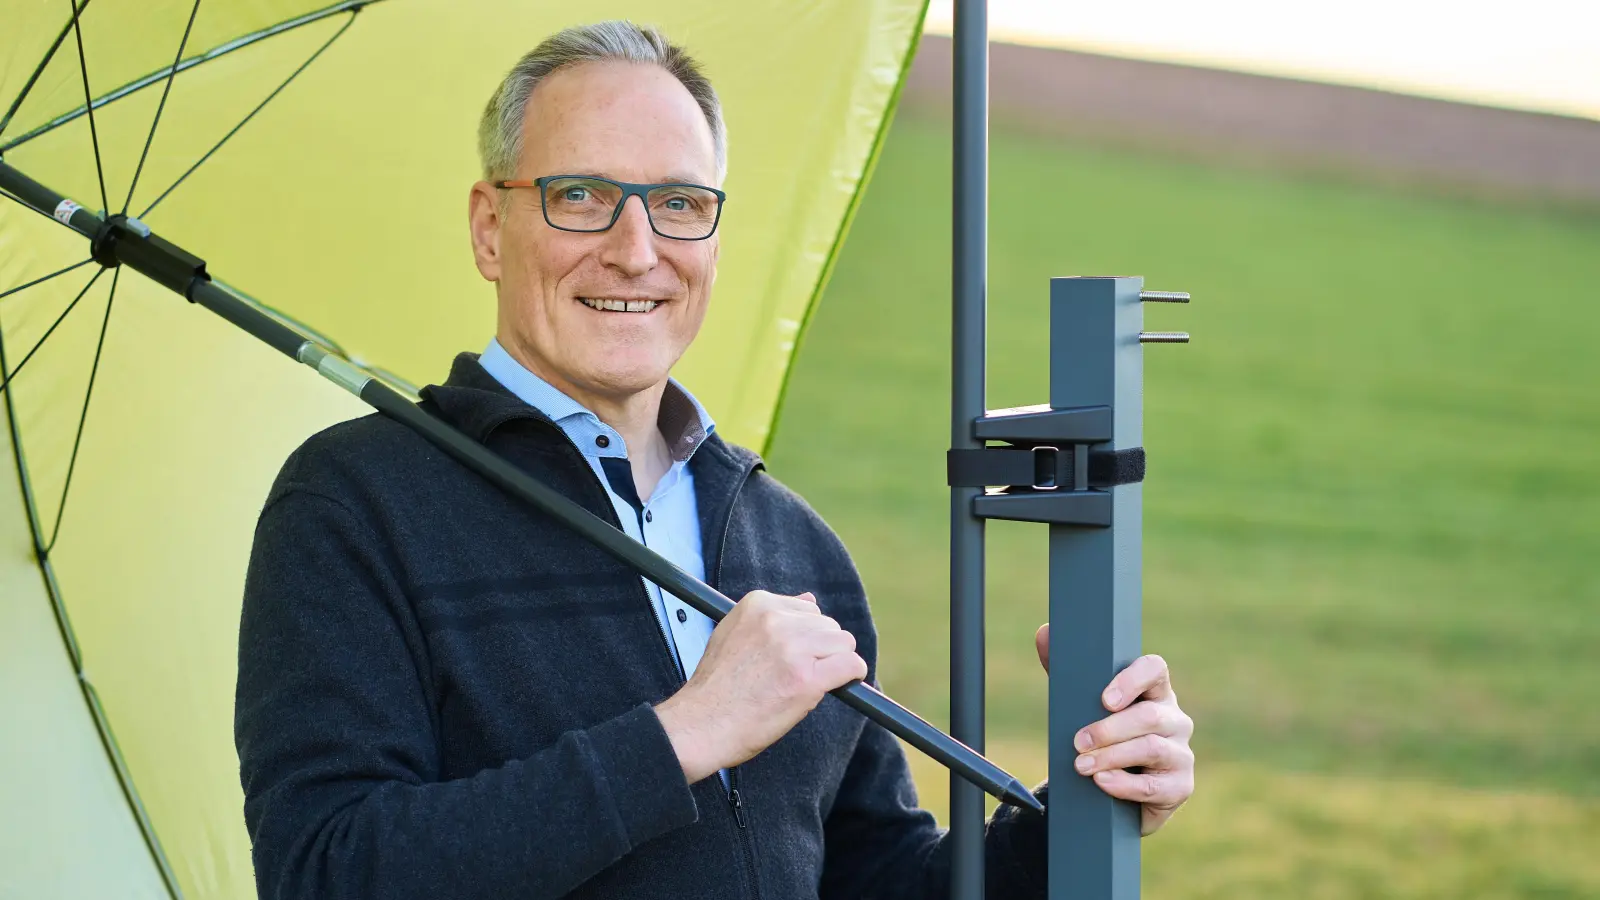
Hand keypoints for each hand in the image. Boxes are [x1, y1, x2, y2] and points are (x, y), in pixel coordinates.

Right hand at [655, 591, 867, 782]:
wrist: (701, 724)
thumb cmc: (717, 687)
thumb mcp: (734, 634)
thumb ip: (773, 617)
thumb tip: (810, 599)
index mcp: (758, 604)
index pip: (807, 609)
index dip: (805, 637)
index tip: (790, 657)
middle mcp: (776, 620)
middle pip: (828, 626)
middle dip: (821, 650)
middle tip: (798, 674)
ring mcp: (793, 649)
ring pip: (843, 644)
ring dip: (835, 663)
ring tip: (808, 683)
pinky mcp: (806, 680)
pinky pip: (851, 665)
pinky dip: (852, 675)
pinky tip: (840, 685)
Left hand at [1035, 623, 1194, 835]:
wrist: (1113, 792)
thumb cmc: (1100, 738)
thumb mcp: (1081, 705)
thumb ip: (1064, 670)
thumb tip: (1045, 633)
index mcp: (1154, 691)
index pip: (1155, 669)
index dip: (1132, 680)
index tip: (1104, 700)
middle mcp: (1174, 718)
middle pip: (1149, 716)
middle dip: (1108, 730)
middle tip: (1078, 742)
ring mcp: (1181, 752)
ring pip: (1151, 748)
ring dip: (1111, 756)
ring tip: (1082, 765)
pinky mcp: (1180, 786)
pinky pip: (1155, 786)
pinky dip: (1124, 785)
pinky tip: (1102, 782)